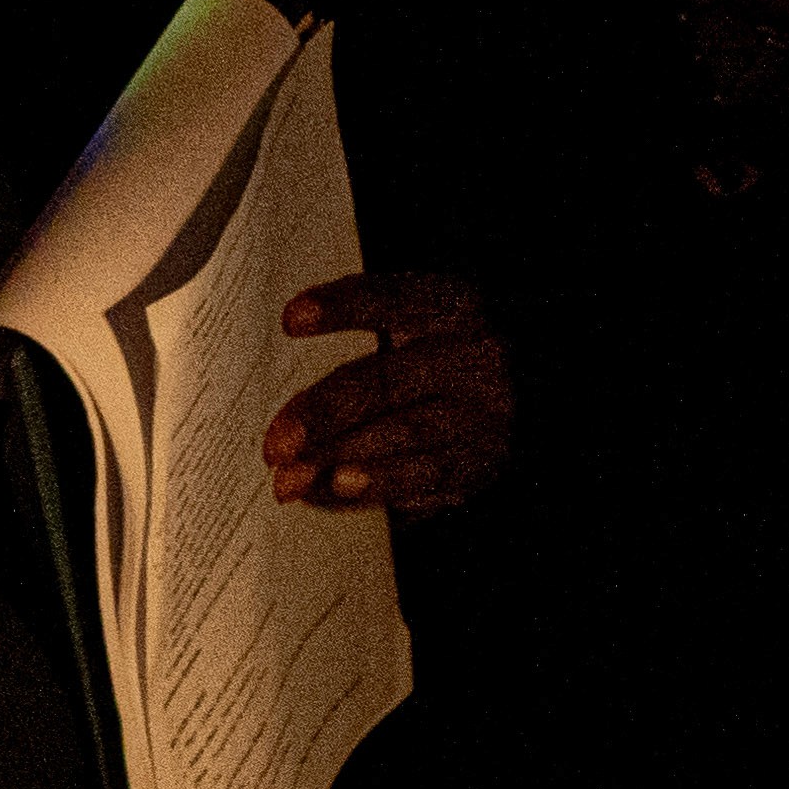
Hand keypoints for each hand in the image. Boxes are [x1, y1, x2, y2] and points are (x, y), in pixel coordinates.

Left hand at [270, 273, 516, 510]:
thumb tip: (287, 409)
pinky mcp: (481, 463)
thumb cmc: (433, 361)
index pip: (394, 298)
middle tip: (276, 444)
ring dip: (341, 457)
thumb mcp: (410, 329)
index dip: (342, 306)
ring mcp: (484, 414)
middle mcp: (476, 355)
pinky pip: (422, 479)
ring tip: (292, 480)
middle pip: (389, 380)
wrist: (512, 401)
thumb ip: (357, 345)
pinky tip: (333, 490)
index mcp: (452, 305)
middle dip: (325, 413)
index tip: (290, 320)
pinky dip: (372, 486)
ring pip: (406, 435)